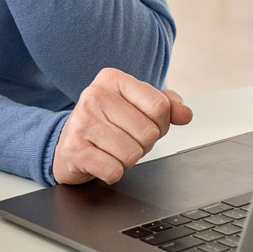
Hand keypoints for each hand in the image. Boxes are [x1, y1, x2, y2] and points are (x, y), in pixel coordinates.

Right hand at [52, 68, 192, 185]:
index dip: (160, 123)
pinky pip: (114, 170)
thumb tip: (185, 114)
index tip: (142, 123)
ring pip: (133, 154)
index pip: (159, 106)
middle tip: (124, 138)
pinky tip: (101, 160)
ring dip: (127, 159)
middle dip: (143, 144)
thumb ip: (166, 105)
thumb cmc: (106, 124)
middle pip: (148, 132)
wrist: (67, 144)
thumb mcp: (136, 106)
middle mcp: (94, 96)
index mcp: (112, 79)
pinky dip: (112, 172)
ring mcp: (82, 122)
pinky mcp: (75, 149)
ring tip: (111, 149)